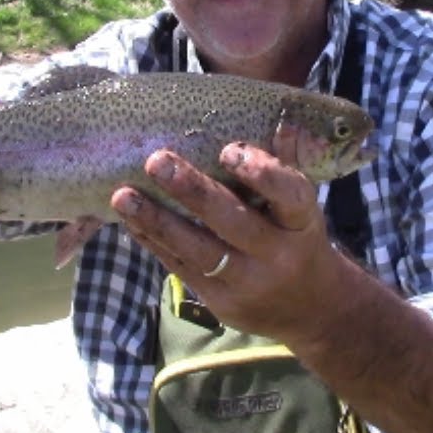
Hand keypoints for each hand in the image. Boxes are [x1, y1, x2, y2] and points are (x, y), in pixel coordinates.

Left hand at [110, 121, 348, 343]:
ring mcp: (247, 283)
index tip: (229, 150)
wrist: (309, 310)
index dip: (262, 174)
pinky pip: (182, 269)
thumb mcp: (304, 210)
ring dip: (157, 220)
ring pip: (199, 250)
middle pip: (233, 222)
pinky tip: (131, 221)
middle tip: (156, 161)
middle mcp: (277, 256)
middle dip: (192, 191)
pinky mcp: (221, 302)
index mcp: (302, 224)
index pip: (290, 196)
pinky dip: (154, 243)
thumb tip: (280, 121)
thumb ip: (286, 168)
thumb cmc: (298, 242)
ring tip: (123, 196)